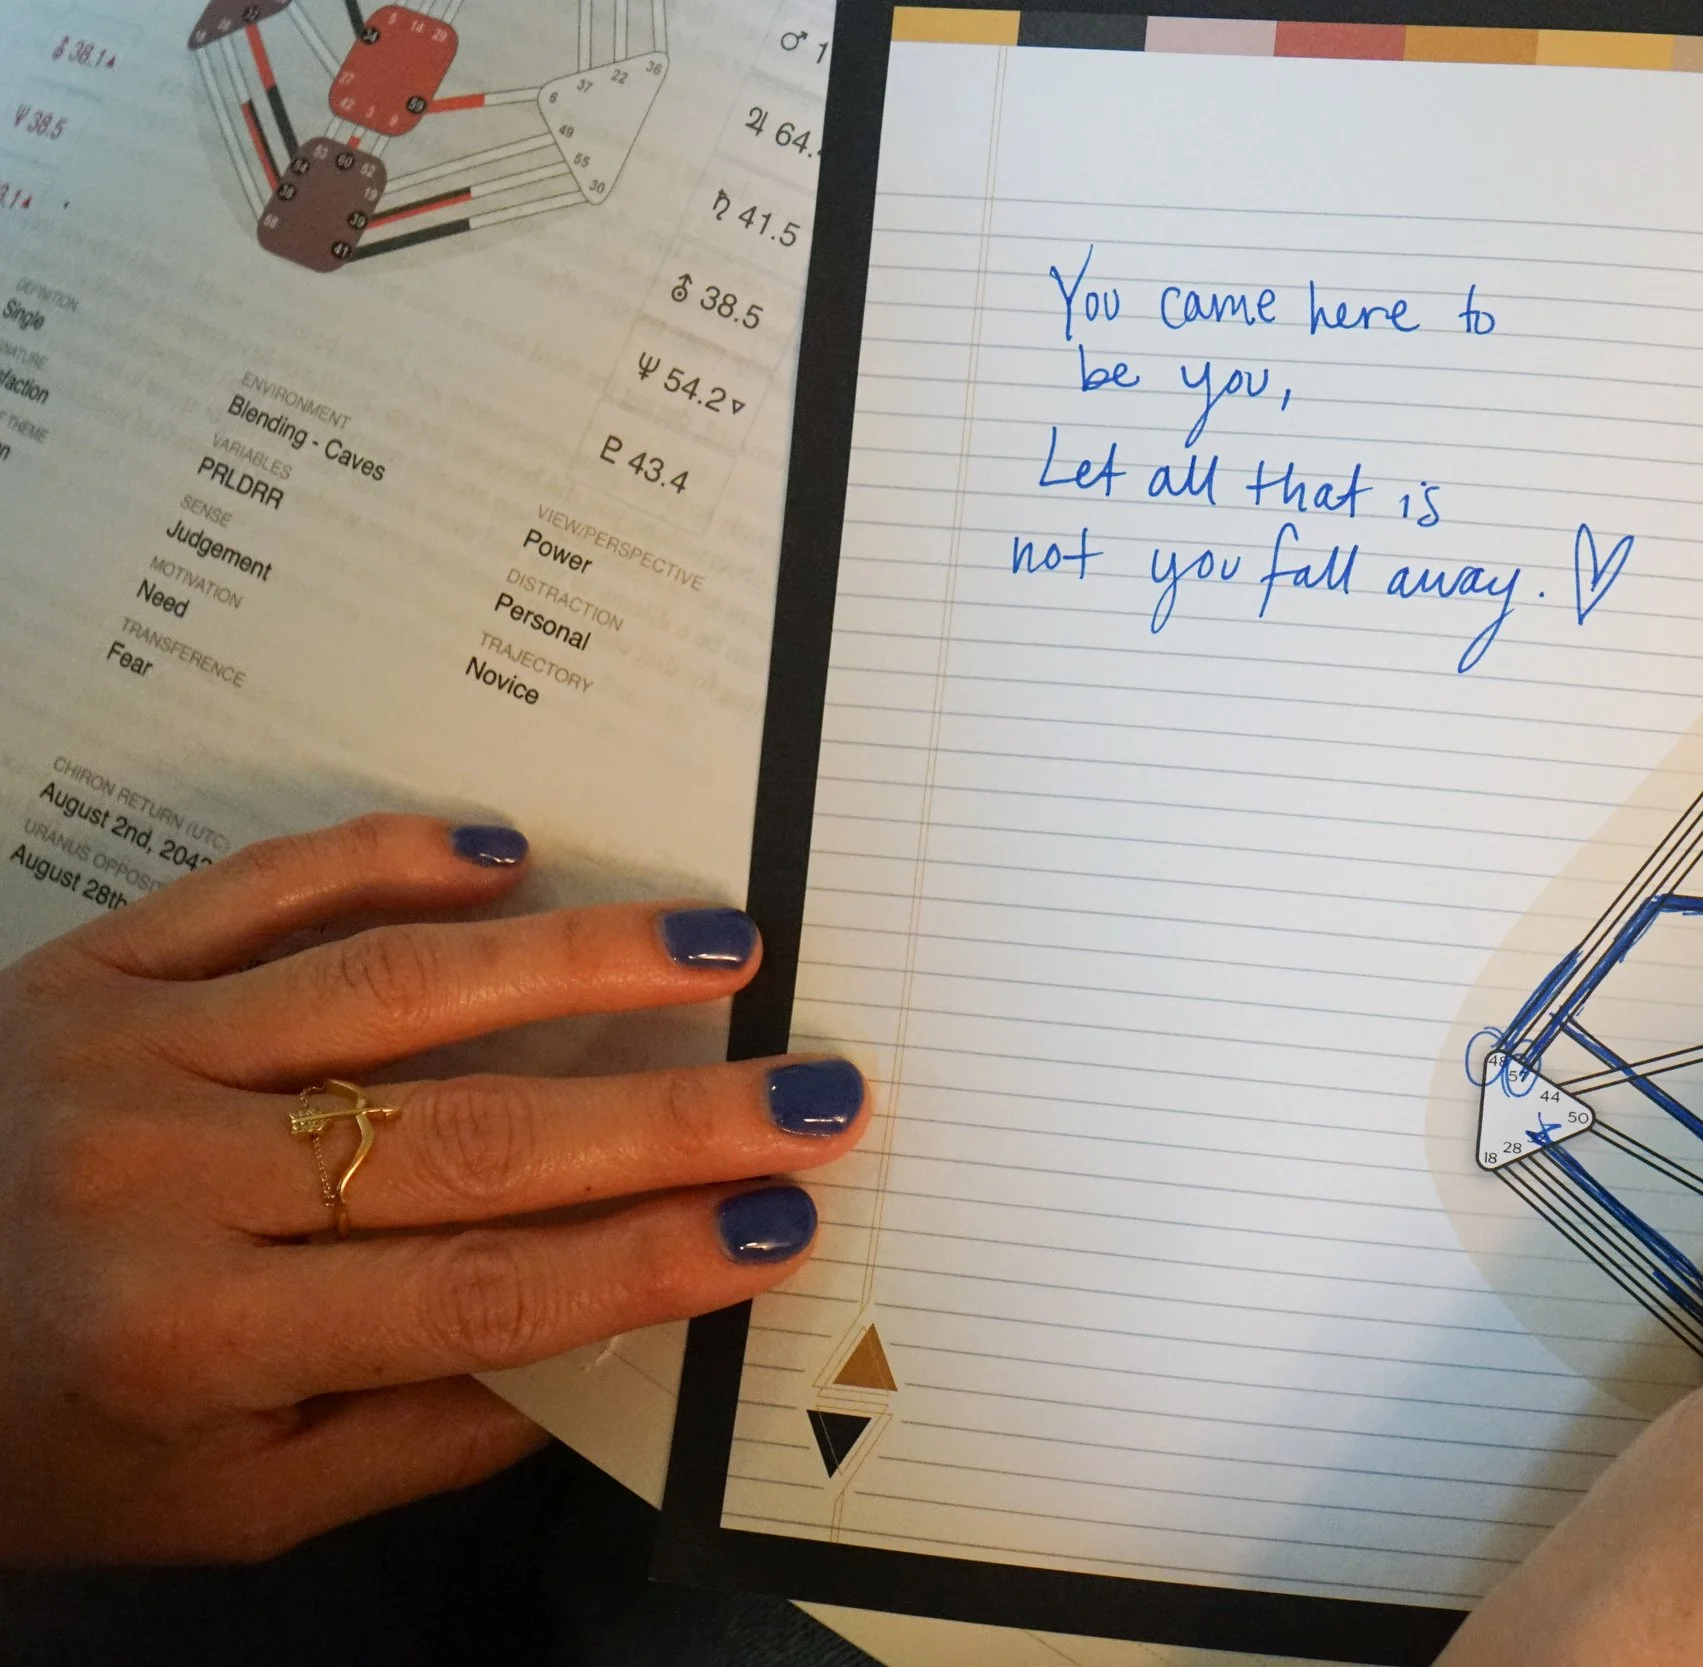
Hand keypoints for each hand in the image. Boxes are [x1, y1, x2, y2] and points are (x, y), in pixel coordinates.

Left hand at [0, 814, 869, 1563]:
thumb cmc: (37, 1437)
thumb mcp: (220, 1504)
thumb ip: (412, 1436)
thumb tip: (601, 1347)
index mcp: (196, 1339)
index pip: (476, 1288)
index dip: (646, 1257)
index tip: (777, 1223)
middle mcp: (165, 1181)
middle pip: (472, 1136)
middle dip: (672, 1115)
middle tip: (816, 1089)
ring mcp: (128, 1050)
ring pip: (394, 987)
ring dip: (574, 960)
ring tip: (717, 940)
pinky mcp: (94, 963)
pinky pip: (260, 887)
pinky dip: (383, 854)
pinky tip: (503, 847)